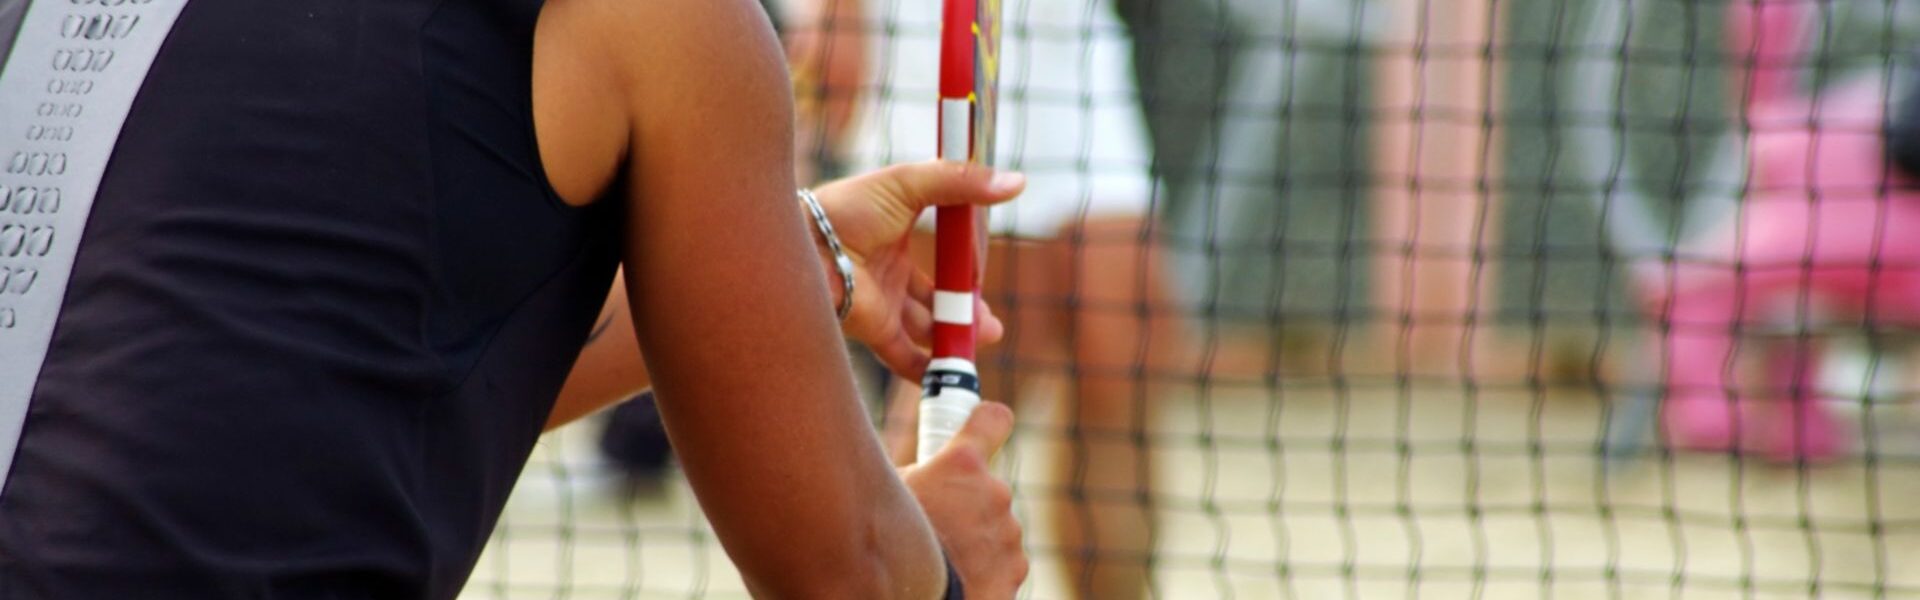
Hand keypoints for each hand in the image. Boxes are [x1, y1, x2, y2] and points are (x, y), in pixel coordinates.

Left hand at [811, 161, 1024, 377]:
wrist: (809, 245)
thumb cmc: (850, 207)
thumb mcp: (909, 184)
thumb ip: (960, 182)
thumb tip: (1016, 182)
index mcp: (898, 237)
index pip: (941, 258)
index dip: (965, 268)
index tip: (983, 272)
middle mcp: (891, 274)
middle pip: (938, 300)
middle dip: (968, 312)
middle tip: (991, 322)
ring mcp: (884, 304)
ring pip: (928, 328)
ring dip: (957, 336)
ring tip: (986, 335)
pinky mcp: (875, 330)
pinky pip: (904, 356)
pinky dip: (928, 368)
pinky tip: (951, 372)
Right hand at [899, 402, 1027, 598]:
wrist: (909, 595)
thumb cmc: (885, 547)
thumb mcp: (889, 495)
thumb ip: (916, 476)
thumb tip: (912, 472)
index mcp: (962, 465)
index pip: (993, 420)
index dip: (988, 425)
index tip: (984, 429)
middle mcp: (994, 493)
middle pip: (988, 490)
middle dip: (968, 506)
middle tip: (937, 527)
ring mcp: (1008, 535)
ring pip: (996, 531)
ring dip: (976, 542)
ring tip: (944, 560)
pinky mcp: (1013, 572)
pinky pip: (1001, 567)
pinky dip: (984, 574)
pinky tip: (957, 582)